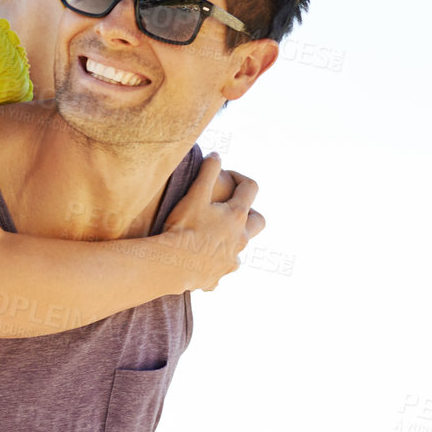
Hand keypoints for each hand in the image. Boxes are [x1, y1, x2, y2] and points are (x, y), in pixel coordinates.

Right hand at [162, 154, 264, 292]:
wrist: (172, 265)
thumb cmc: (184, 228)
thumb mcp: (195, 195)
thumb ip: (208, 172)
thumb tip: (216, 155)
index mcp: (237, 216)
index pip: (251, 188)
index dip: (240, 177)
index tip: (227, 175)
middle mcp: (241, 239)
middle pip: (259, 221)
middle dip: (249, 212)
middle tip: (229, 209)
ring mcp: (232, 259)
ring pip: (240, 247)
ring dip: (230, 239)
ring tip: (210, 234)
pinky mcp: (219, 276)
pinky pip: (221, 268)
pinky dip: (214, 262)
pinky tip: (198, 259)